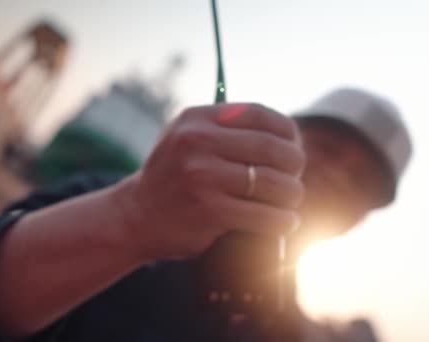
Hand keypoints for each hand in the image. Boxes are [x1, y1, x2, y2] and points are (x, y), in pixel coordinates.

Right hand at [114, 103, 304, 260]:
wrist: (133, 217)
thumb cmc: (173, 178)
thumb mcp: (188, 139)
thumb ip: (227, 130)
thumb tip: (289, 135)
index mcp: (197, 118)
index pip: (260, 114)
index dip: (287, 131)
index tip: (294, 146)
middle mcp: (198, 141)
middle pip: (274, 149)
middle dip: (295, 166)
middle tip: (294, 179)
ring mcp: (202, 175)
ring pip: (275, 183)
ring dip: (293, 195)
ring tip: (291, 201)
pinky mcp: (209, 210)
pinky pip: (264, 215)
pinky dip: (283, 221)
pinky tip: (285, 222)